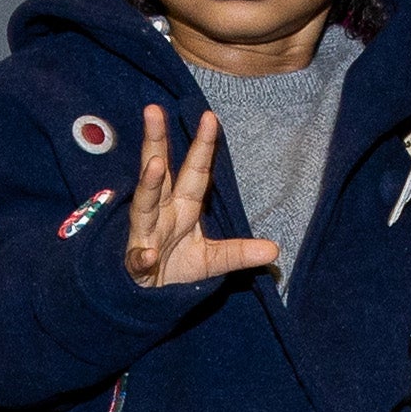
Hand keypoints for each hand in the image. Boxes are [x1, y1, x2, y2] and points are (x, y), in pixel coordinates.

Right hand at [122, 106, 280, 292]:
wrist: (148, 300)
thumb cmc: (177, 271)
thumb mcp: (214, 261)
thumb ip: (240, 252)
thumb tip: (274, 250)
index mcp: (182, 207)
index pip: (194, 171)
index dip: (202, 146)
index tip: (210, 117)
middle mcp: (161, 214)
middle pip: (157, 172)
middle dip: (156, 142)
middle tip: (153, 111)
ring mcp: (145, 236)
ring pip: (143, 206)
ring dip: (149, 186)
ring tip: (154, 166)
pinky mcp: (135, 264)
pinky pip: (138, 259)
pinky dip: (141, 257)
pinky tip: (147, 256)